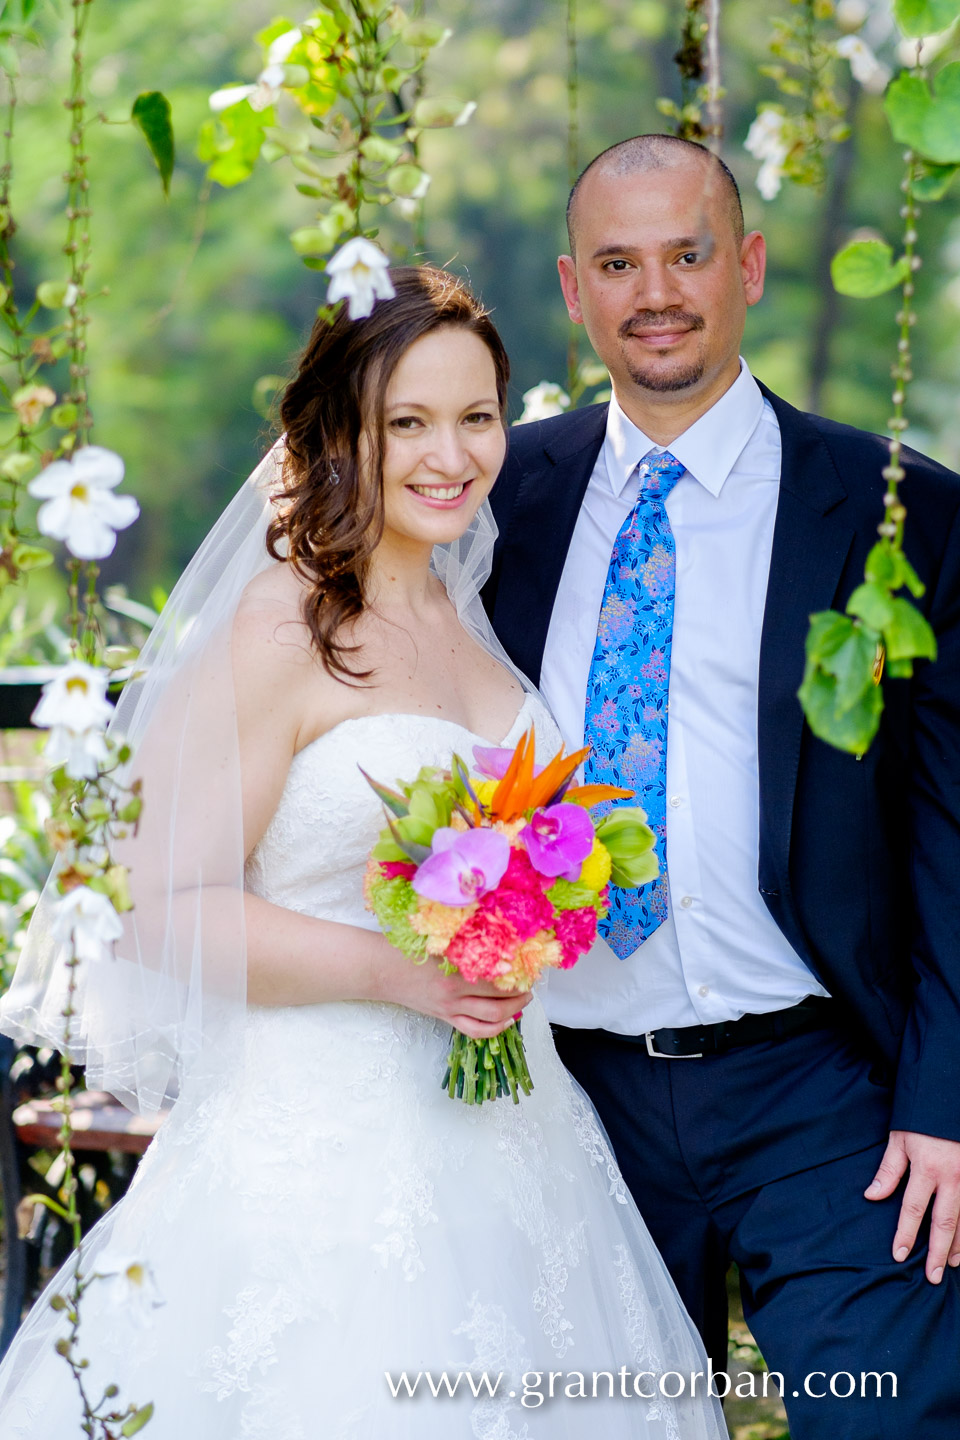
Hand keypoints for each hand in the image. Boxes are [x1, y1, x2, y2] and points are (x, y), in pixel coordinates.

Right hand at [371, 941, 531, 1038]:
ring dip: (513, 1011)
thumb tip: (496, 939)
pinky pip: (474, 1030)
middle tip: (532, 984)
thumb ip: (464, 942)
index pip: (497, 977)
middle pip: (499, 1001)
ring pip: (490, 1019)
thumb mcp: (437, 940)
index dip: (518, 973)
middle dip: (521, 994)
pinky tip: (506, 1021)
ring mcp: (449, 1009)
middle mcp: (454, 994)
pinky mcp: (443, 1018)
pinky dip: (494, 1029)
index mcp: (454, 970)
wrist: (380, 969)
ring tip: (524, 1001)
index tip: (530, 966)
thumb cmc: (407, 948)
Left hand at [865, 1129, 959, 1282]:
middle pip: (944, 1222)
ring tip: (951, 1265)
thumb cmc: (922, 1118)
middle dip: (937, 1252)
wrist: (951, 1096)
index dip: (905, 1234)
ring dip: (958, 1245)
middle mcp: (953, 1178)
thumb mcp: (901, 1139)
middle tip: (932, 1277)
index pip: (914, 1209)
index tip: (899, 1255)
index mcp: (928, 1168)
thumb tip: (872, 1196)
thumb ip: (889, 1170)